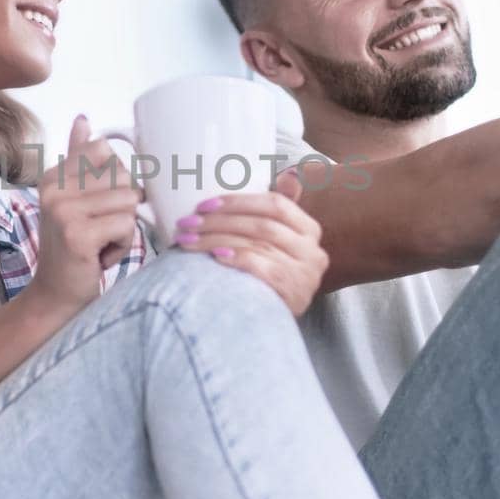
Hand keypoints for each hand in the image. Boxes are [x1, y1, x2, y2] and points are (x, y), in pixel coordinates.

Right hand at [25, 115, 142, 318]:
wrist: (55, 296)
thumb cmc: (73, 249)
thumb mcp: (74, 200)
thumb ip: (79, 159)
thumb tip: (84, 119)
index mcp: (54, 175)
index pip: (105, 151)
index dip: (115, 180)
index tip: (100, 205)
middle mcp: (54, 188)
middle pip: (123, 176)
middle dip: (123, 208)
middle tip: (99, 230)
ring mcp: (63, 210)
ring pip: (129, 201)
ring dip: (125, 228)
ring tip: (101, 243)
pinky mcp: (77, 233)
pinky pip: (126, 225)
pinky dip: (122, 245)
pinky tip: (101, 256)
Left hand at [173, 169, 327, 315]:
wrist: (266, 324)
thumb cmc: (266, 275)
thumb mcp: (275, 242)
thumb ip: (278, 211)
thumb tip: (287, 175)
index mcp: (309, 230)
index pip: (275, 204)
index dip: (238, 201)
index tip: (204, 204)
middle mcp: (313, 251)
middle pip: (261, 225)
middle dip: (219, 222)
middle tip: (187, 223)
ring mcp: (305, 275)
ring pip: (257, 245)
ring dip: (216, 240)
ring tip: (186, 240)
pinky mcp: (294, 295)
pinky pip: (262, 269)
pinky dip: (237, 259)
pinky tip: (214, 258)